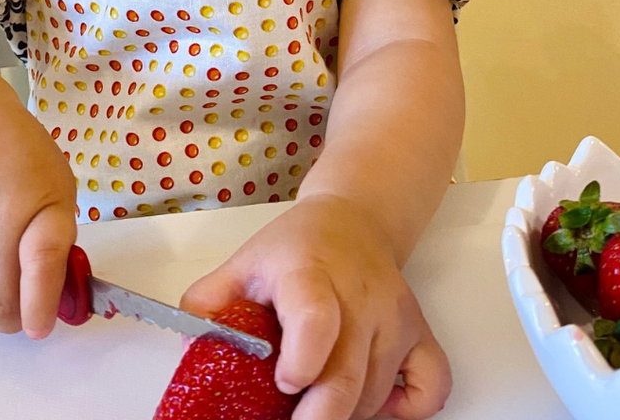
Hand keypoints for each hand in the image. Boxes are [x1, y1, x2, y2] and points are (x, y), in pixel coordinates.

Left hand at [179, 194, 450, 419]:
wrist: (355, 219)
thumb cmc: (298, 246)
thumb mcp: (246, 262)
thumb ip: (210, 303)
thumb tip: (187, 344)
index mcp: (311, 273)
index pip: (316, 319)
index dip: (302, 361)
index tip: (284, 381)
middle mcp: (360, 297)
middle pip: (348, 379)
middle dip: (317, 418)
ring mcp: (395, 318)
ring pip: (376, 395)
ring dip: (343, 413)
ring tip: (313, 401)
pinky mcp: (420, 333)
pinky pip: (431, 388)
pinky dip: (405, 410)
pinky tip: (371, 402)